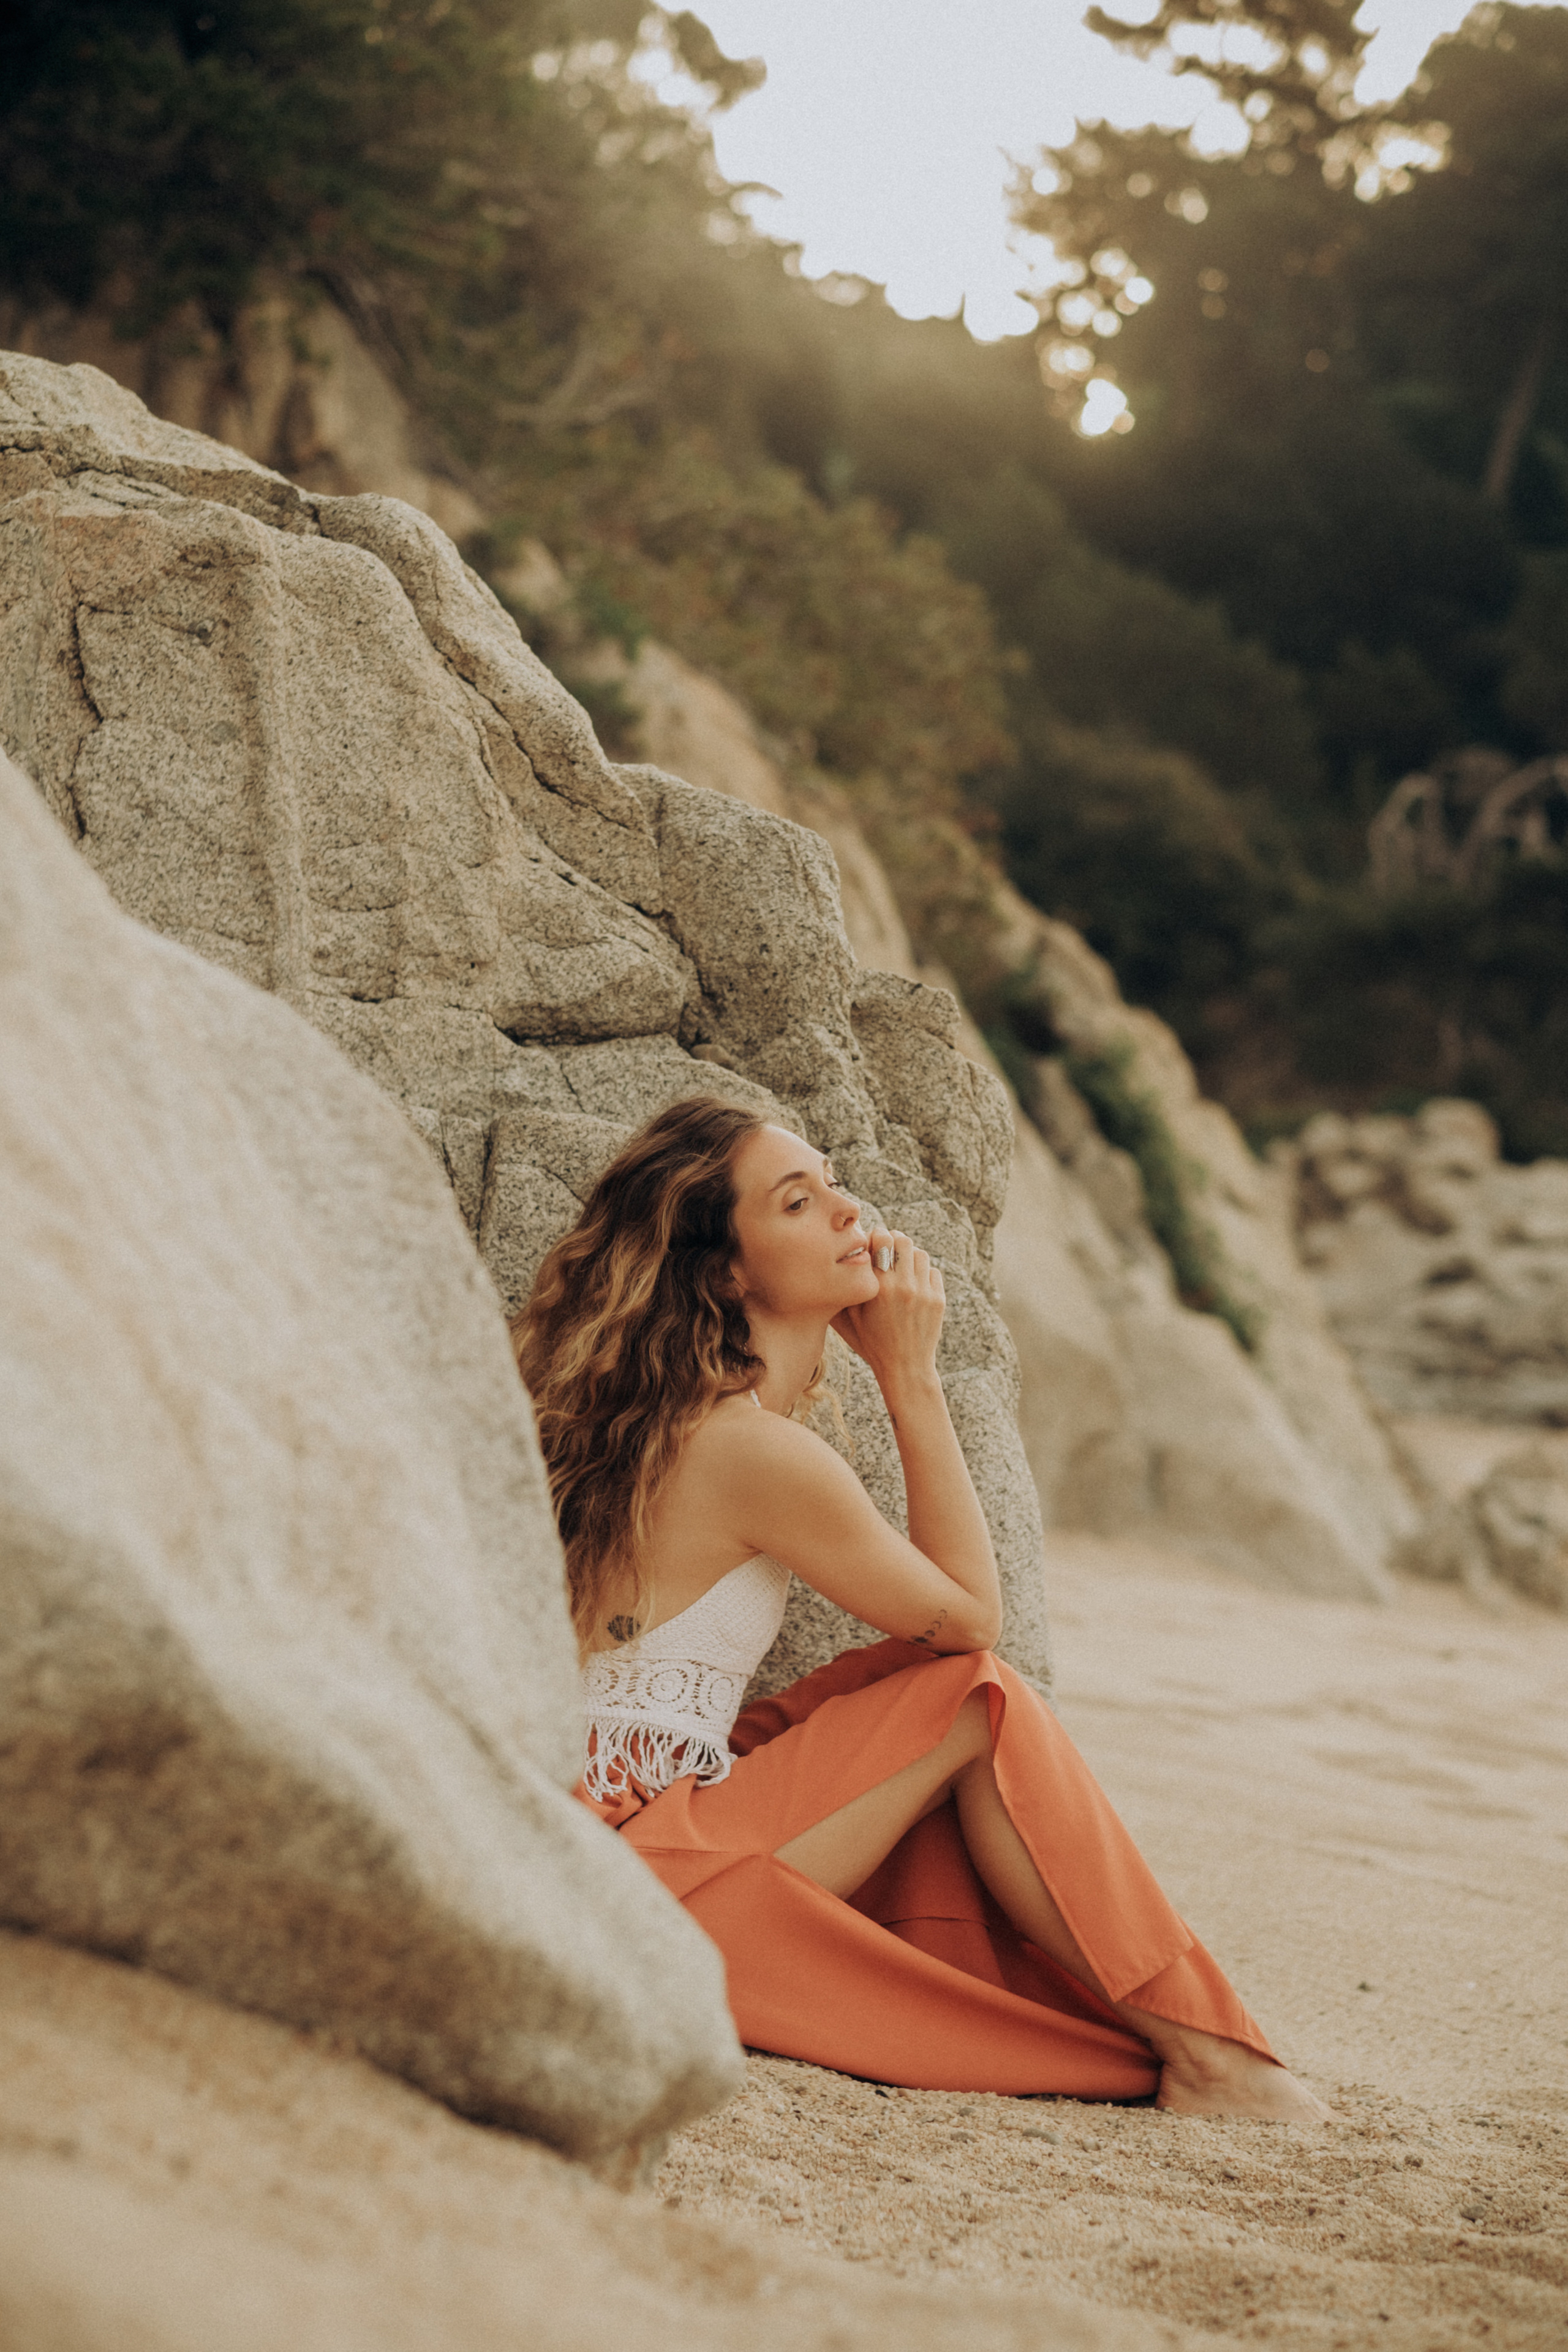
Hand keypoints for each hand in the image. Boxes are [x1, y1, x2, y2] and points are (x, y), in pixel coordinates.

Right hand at [831, 1227, 944, 1391]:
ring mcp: (924, 1292)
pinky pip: (933, 1271)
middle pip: (903, 1240)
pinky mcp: (938, 1300)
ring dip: (910, 1256)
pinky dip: (923, 1273)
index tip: (874, 1242)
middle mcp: (903, 1286)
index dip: (877, 1236)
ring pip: (920, 1254)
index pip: (882, 1239)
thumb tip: (845, 1256)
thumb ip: (849, 1285)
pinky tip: (914, 1284)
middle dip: (895, 1241)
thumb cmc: (872, 1342)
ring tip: (902, 1267)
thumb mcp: (851, 1316)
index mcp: (878, 1288)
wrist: (904, 1367)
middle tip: (889, 1250)